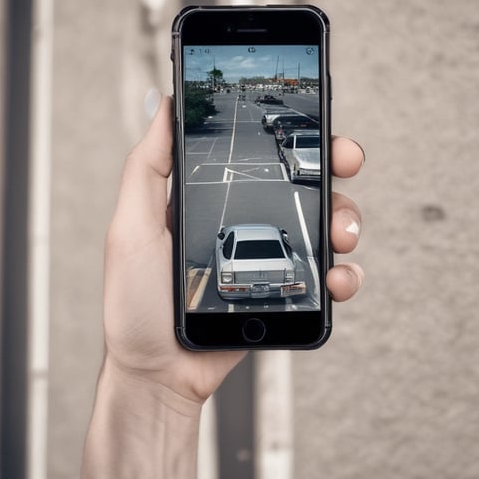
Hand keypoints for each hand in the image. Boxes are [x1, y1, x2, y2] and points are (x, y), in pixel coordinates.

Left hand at [102, 93, 364, 404]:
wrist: (159, 374)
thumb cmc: (136, 304)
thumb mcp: (131, 227)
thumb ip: (147, 168)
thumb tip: (164, 104)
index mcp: (211, 199)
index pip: (258, 153)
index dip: (291, 132)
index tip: (316, 118)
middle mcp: (247, 222)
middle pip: (304, 181)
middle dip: (334, 164)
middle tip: (346, 161)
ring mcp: (270, 258)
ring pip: (326, 224)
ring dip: (346, 219)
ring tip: (341, 234)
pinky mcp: (287, 293)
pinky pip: (328, 275)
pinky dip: (345, 273)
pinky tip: (338, 278)